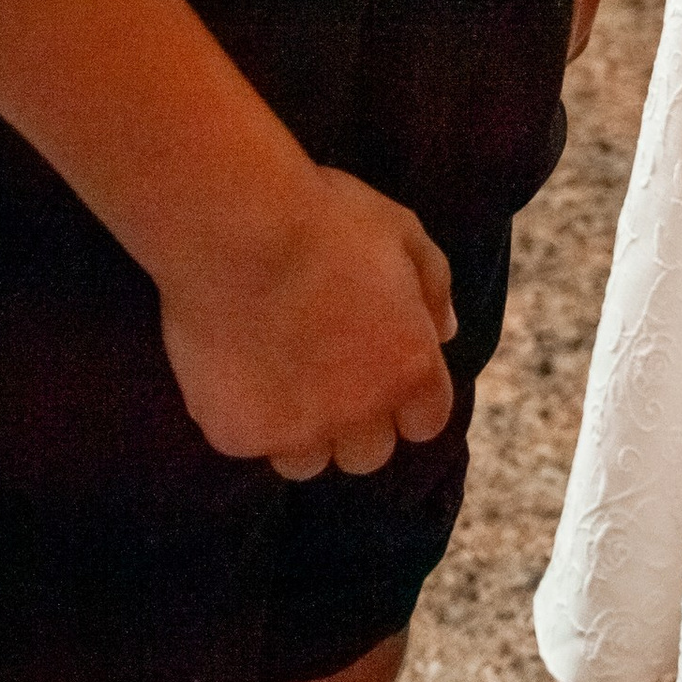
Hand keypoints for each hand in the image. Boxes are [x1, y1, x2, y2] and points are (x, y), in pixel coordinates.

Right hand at [155, 163, 456, 480]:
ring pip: (308, 461)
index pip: (427, 422)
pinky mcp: (239, 437)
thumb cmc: (325, 220)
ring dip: (301, 431)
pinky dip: (248, 417)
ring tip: (279, 378)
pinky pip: (252, 443)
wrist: (235, 232)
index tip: (384, 370)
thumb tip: (445, 330)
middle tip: (327, 374)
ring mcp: (297, 432)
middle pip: (369, 453)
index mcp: (409, 368)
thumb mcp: (401, 231)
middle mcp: (360, 413)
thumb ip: (433, 286)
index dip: (408, 398)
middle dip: (356, 422)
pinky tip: (237, 371)